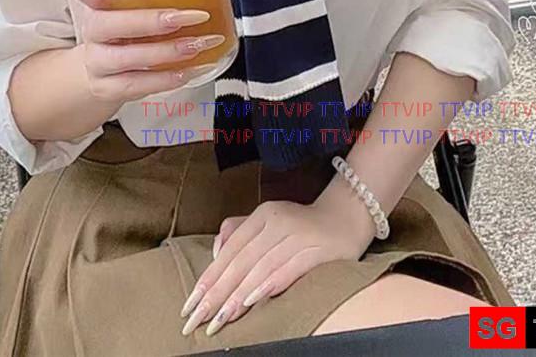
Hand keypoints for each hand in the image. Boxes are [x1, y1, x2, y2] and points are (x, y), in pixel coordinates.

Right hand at [71, 0, 230, 104]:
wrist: (98, 70)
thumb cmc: (126, 23)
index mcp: (95, 1)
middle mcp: (92, 29)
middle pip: (107, 24)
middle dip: (151, 21)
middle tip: (188, 17)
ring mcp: (97, 60)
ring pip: (125, 58)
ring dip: (166, 52)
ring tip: (199, 44)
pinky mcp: (108, 87)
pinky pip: (135, 85)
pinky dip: (163, 80)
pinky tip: (189, 71)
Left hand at [179, 193, 374, 337]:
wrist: (346, 216)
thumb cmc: (301, 226)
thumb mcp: (268, 223)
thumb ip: (239, 233)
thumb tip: (214, 255)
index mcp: (261, 215)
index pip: (228, 250)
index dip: (208, 279)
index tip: (189, 306)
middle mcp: (276, 222)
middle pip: (240, 262)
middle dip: (216, 294)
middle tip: (197, 320)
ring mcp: (296, 234)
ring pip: (260, 268)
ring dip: (237, 296)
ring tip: (220, 319)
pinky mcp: (316, 248)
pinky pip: (288, 268)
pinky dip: (269, 285)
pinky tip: (252, 301)